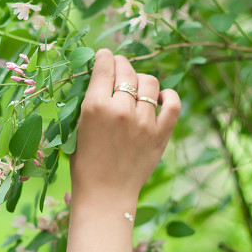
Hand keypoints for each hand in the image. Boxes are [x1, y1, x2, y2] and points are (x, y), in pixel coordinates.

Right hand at [69, 49, 180, 203]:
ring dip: (142, 79)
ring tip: (137, 86)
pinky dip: (168, 95)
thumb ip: (90, 102)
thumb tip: (101, 77)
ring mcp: (144, 122)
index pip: (105, 66)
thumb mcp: (77, 128)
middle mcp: (121, 110)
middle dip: (122, 65)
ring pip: (150, 82)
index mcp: (94, 107)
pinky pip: (173, 103)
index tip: (105, 56)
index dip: (105, 56)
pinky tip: (160, 98)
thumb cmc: (85, 163)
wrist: (105, 195)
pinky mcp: (161, 135)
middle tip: (120, 69)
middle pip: (127, 70)